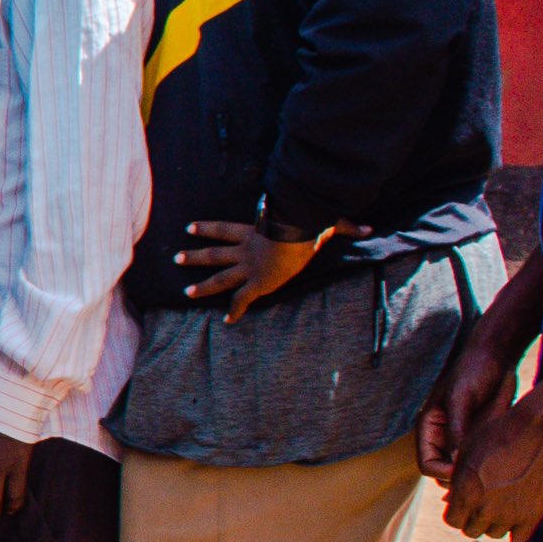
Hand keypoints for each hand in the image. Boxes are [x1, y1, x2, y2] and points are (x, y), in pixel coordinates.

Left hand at [175, 218, 330, 320]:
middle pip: (214, 254)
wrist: (294, 235)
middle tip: (175, 258)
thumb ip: (341, 225)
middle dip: (195, 257)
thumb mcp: (320, 220)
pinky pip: (242, 300)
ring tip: (184, 292)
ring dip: (203, 286)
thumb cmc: (306, 223)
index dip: (207, 229)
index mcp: (253, 233)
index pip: (224, 229)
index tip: (189, 228)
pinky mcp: (256, 284)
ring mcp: (249, 268)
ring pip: (219, 278)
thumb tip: (367, 227)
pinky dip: (235, 311)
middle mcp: (245, 251)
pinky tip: (227, 321)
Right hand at [418, 335, 518, 481]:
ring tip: (494, 471)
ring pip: (462, 469)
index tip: (469, 471)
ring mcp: (463, 437)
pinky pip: (479, 458)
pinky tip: (502, 463)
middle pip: (443, 473)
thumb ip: (457, 429)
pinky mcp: (480, 435)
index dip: (445, 473)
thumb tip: (458, 460)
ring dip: (474, 474)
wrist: (496, 354)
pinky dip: (487, 466)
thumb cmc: (474, 370)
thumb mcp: (461, 397)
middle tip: (485, 475)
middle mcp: (443, 436)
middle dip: (460, 478)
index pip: (427, 465)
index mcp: (429, 427)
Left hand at [444, 395, 542, 540]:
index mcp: (464, 492)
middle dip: (474, 519)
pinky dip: (516, 529)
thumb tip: (450, 497)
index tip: (465, 504)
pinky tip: (518, 513)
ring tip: (501, 506)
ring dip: (495, 524)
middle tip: (483, 505)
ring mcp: (509, 514)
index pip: (452, 521)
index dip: (457, 513)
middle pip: (472, 531)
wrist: (538, 430)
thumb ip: (457, 479)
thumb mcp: (467, 452)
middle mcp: (483, 508)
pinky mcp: (533, 514)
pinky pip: (519, 537)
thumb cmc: (499, 434)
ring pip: (495, 534)